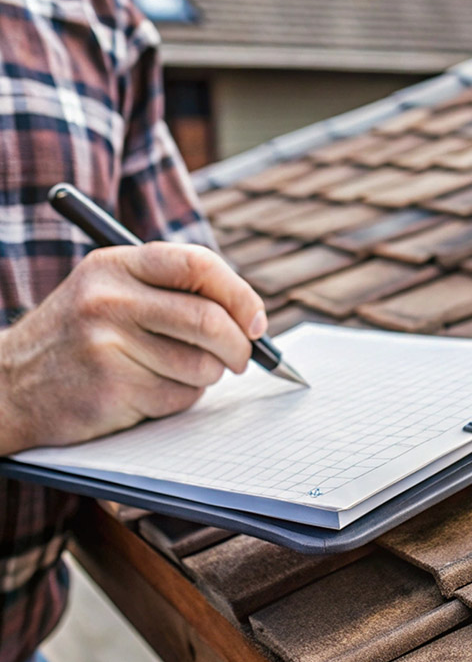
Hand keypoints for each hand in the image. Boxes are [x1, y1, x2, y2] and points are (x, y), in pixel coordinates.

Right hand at [0, 242, 266, 453]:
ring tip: (183, 373)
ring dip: (208, 376)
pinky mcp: (110, 388)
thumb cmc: (80, 337)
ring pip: (200, 364)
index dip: (240, 294)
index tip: (256, 321)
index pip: (198, 263)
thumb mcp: (111, 292)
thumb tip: (250, 316)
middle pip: (208, 320)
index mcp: (116, 264)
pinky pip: (179, 396)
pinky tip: (152, 391)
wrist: (8, 386)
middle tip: (243, 358)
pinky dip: (181, 398)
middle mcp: (109, 298)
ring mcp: (106, 343)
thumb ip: (172, 291)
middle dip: (240, 346)